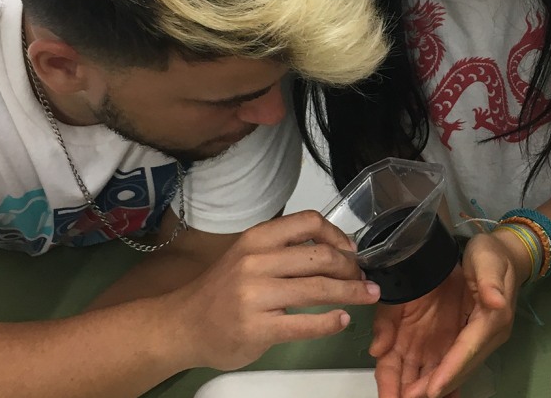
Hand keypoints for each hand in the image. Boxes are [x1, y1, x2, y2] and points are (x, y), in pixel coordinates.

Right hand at [170, 210, 381, 370]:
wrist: (182, 326)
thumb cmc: (220, 292)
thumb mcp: (247, 257)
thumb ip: (281, 251)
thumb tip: (333, 249)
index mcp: (256, 239)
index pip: (308, 222)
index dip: (338, 234)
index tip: (352, 249)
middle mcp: (256, 262)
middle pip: (320, 256)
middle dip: (351, 267)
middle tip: (363, 277)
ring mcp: (256, 296)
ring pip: (318, 288)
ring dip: (352, 292)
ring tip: (368, 295)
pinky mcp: (258, 328)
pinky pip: (306, 324)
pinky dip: (331, 322)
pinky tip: (343, 319)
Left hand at [370, 230, 530, 397]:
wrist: (501, 255)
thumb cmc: (492, 255)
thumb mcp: (489, 259)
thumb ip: (491, 281)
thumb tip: (495, 303)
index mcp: (491, 320)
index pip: (467, 350)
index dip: (450, 370)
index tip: (433, 389)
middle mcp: (484, 335)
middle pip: (458, 366)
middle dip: (435, 386)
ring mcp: (475, 338)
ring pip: (452, 368)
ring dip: (432, 385)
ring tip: (407, 397)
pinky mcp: (465, 336)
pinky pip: (449, 361)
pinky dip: (437, 377)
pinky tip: (423, 389)